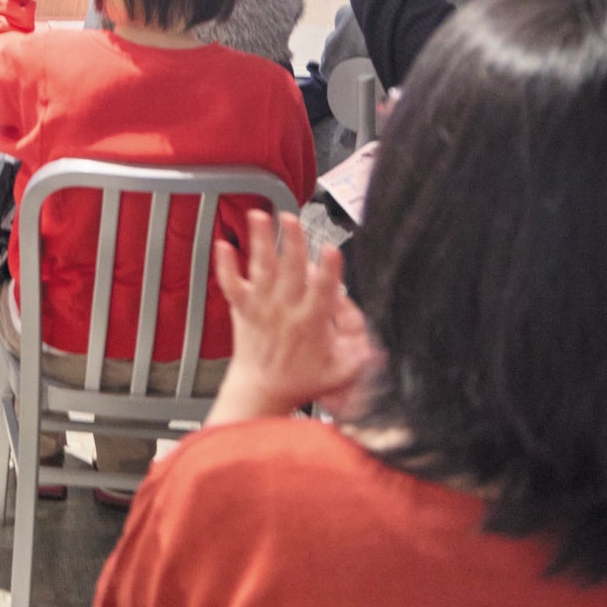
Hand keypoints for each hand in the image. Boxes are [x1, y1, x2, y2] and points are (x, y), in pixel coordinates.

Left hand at [209, 211, 373, 423]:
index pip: (324, 291)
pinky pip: (231, 283)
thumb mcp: (342, 372)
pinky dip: (225, 264)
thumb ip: (364, 356)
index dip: (329, 270)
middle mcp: (285, 310)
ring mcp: (261, 307)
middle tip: (292, 219)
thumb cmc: (302, 380)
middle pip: (290, 270)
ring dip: (260, 241)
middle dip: (292, 242)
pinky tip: (223, 244)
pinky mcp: (242, 308)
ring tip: (258, 216)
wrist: (261, 390)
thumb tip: (384, 345)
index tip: (331, 250)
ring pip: (262, 268)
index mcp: (312, 321)